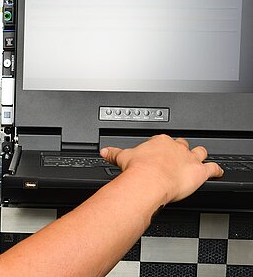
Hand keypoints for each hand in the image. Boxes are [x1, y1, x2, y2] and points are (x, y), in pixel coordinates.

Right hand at [101, 134, 223, 203]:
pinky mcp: (200, 171)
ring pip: (200, 152)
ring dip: (201, 155)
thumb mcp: (122, 157)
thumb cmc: (138, 169)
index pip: (164, 140)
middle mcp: (175, 148)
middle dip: (182, 149)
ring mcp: (189, 158)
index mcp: (159, 142)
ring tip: (202, 158)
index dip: (164, 146)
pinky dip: (217, 170)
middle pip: (183, 144)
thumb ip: (114, 153)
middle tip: (179, 155)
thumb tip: (104, 151)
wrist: (150, 181)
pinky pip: (213, 168)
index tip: (160, 151)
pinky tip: (218, 172)